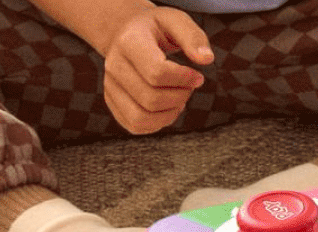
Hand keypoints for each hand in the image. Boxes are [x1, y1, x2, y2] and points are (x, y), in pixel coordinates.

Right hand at [101, 6, 213, 133]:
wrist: (127, 33)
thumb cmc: (156, 29)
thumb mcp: (175, 21)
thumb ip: (193, 37)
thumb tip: (206, 59)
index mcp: (129, 42)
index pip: (156, 73)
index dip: (183, 80)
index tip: (198, 77)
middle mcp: (114, 65)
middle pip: (151, 99)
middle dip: (180, 97)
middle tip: (188, 87)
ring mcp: (110, 85)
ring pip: (141, 118)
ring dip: (169, 115)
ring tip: (178, 100)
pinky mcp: (113, 101)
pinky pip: (135, 125)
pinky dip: (157, 123)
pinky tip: (167, 108)